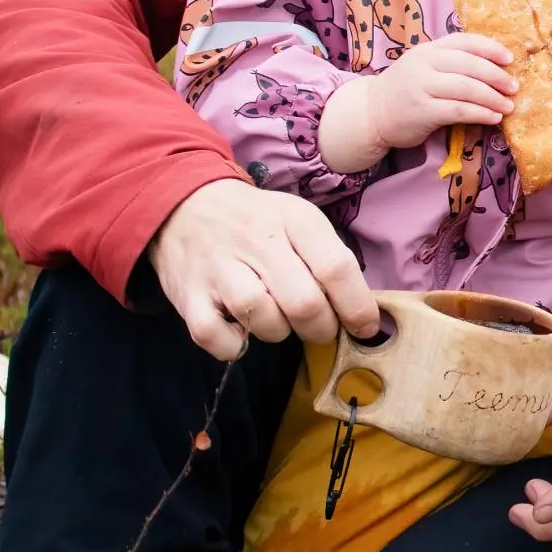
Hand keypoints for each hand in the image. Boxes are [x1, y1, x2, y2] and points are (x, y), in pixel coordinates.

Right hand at [147, 177, 381, 357]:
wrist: (186, 205)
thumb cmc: (259, 221)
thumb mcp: (300, 221)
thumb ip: (329, 259)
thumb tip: (363, 311)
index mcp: (294, 220)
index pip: (335, 268)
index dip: (357, 306)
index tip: (365, 327)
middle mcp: (255, 242)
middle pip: (303, 302)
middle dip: (322, 328)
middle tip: (321, 328)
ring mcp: (217, 269)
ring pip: (261, 318)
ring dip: (278, 332)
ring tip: (277, 320)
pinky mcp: (186, 295)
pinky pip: (214, 336)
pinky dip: (233, 346)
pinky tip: (241, 333)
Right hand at [321, 36, 517, 173]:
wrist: (372, 112)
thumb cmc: (408, 89)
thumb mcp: (425, 67)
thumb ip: (452, 62)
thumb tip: (497, 67)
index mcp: (428, 49)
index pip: (464, 41)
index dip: (490, 48)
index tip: (510, 59)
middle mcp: (423, 63)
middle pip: (470, 65)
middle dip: (497, 76)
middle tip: (514, 87)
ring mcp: (420, 86)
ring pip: (467, 88)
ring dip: (493, 98)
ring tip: (508, 106)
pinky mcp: (421, 111)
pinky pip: (459, 110)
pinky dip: (481, 114)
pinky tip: (494, 118)